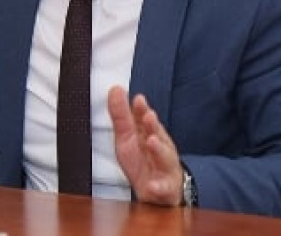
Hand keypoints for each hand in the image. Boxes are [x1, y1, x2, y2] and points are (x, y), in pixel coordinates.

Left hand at [107, 85, 182, 205]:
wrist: (160, 191)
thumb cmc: (143, 159)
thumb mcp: (127, 137)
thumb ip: (121, 114)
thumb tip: (115, 89)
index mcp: (148, 134)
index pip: (145, 120)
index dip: (141, 110)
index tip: (138, 99)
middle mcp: (159, 148)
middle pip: (157, 135)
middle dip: (153, 126)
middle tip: (148, 116)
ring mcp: (164, 167)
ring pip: (164, 158)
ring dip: (158, 150)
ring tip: (152, 142)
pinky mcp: (165, 188)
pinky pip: (162, 188)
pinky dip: (158, 186)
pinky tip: (152, 184)